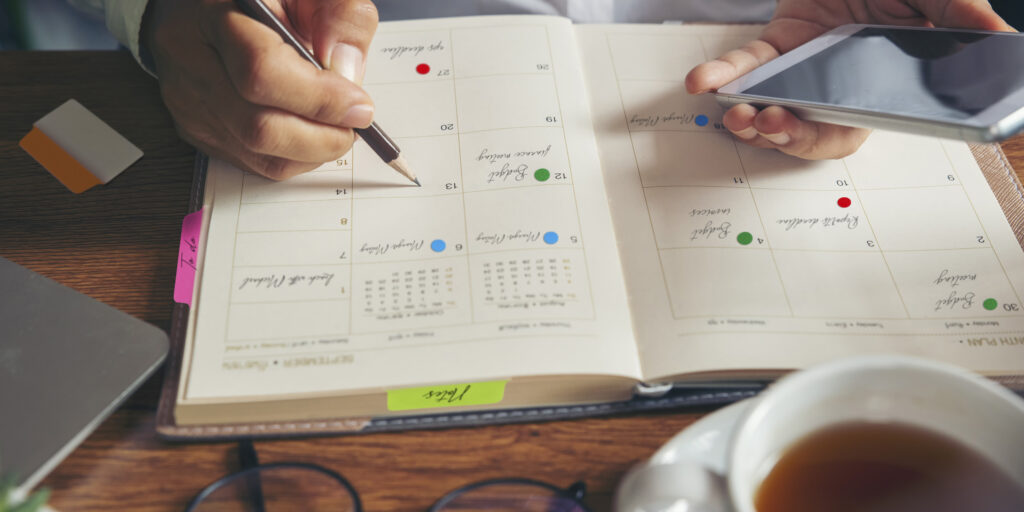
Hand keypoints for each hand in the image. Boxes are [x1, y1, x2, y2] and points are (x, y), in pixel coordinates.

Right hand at [142, 0, 378, 179]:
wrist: (211, 5)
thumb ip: (339, 17)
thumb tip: (348, 72)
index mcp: (213, 11)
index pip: (262, 72)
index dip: (320, 99)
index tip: (360, 106)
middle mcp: (190, 60)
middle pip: (258, 127)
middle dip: (322, 137)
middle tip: (354, 124)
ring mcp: (187, 100)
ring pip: (257, 154)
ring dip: (312, 151)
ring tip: (336, 127)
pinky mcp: (194, 128)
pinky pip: (253, 162)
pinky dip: (294, 156)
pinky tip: (310, 131)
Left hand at [685, 0, 1013, 159]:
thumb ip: (960, 16)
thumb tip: (1002, 40)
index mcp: (872, 89)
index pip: (845, 130)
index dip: (821, 138)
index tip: (803, 134)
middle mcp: (831, 88)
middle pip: (802, 131)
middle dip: (781, 135)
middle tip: (766, 124)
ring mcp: (797, 71)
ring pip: (766, 108)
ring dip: (747, 118)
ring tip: (738, 114)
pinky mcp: (772, 48)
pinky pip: (743, 67)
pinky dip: (723, 75)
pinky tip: (704, 83)